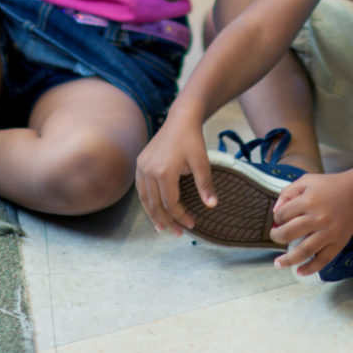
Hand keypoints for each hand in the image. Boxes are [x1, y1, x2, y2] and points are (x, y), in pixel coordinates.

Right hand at [135, 112, 213, 233]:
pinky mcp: (140, 163)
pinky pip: (141, 189)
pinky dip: (147, 202)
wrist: (180, 119)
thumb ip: (205, 185)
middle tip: (179, 233)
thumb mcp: (202, 162)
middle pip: (156, 205)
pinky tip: (154, 210)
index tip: (192, 224)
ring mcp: (141, 167)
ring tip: (163, 228)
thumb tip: (212, 206)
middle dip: (168, 221)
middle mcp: (148, 171)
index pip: (170, 203)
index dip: (181, 216)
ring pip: (145, 199)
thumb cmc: (193, 140)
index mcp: (164, 172)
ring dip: (154, 215)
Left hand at [269, 172, 352, 275]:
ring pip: (303, 251)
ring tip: (278, 264)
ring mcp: (329, 232)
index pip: (283, 214)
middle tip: (275, 236)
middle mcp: (318, 217)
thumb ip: (288, 192)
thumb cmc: (332, 185)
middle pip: (288, 233)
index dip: (276, 218)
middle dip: (277, 237)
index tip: (278, 219)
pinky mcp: (339, 242)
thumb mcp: (307, 181)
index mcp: (309, 200)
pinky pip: (323, 259)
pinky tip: (299, 272)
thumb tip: (276, 212)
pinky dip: (310, 268)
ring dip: (287, 260)